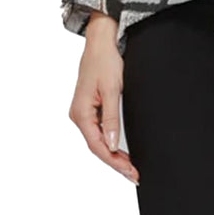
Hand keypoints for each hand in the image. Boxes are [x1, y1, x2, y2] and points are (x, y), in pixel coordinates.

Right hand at [68, 11, 139, 185]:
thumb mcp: (112, 89)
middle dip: (116, 161)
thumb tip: (113, 145)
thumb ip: (112, 118)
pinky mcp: (90, 107)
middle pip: (97, 146)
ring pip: (98, 139)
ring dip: (114, 153)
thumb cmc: (105, 60)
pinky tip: (120, 149)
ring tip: (130, 167)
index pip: (98, 146)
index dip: (114, 161)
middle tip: (134, 174)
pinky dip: (110, 141)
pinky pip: (99, 130)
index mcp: (81, 113)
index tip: (130, 171)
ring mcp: (84, 111)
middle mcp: (79, 115)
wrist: (102, 40)